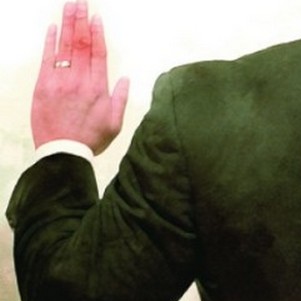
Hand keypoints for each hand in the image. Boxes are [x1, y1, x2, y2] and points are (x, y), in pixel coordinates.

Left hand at [31, 1, 128, 154]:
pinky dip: (49, 41)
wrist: (63, 152)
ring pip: (65, 46)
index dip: (97, 33)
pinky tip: (52, 28)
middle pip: (81, 44)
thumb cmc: (90, 140)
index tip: (96, 17)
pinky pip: (47, 58)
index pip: (98, 53)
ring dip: (67, 24)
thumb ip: (120, 99)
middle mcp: (80, 81)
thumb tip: (125, 80)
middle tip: (81, 2)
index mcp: (98, 89)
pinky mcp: (43, 86)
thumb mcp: (115, 123)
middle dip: (81, 20)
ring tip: (69, 6)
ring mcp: (60, 81)